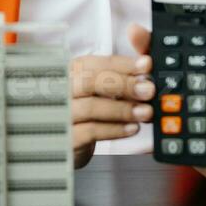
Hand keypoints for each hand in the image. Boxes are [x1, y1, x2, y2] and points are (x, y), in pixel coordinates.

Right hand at [68, 52, 153, 167]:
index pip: (91, 63)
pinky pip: (91, 132)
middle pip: (88, 81)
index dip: (120, 64)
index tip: (145, 66)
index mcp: (67, 73)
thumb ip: (119, 75)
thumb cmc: (86, 111)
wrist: (67, 143)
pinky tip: (132, 128)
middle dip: (123, 84)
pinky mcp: (66, 138)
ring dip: (123, 109)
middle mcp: (58, 91)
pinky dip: (115, 129)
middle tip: (147, 90)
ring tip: (144, 112)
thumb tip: (145, 66)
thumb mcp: (98, 90)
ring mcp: (60, 115)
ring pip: (91, 107)